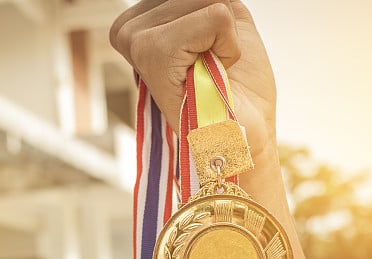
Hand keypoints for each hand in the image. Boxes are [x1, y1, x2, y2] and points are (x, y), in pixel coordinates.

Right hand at [110, 0, 276, 161]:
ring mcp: (137, 41)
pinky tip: (211, 76)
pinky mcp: (152, 52)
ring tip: (209, 72)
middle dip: (220, 23)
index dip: (216, 16)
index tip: (207, 55)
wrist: (242, 132)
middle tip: (209, 67)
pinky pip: (216, 16)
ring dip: (224, 36)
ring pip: (207, 2)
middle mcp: (129, 31)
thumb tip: (210, 1)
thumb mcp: (224, 23)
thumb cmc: (236, 86)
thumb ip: (204, 3)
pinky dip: (229, 45)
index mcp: (139, 24)